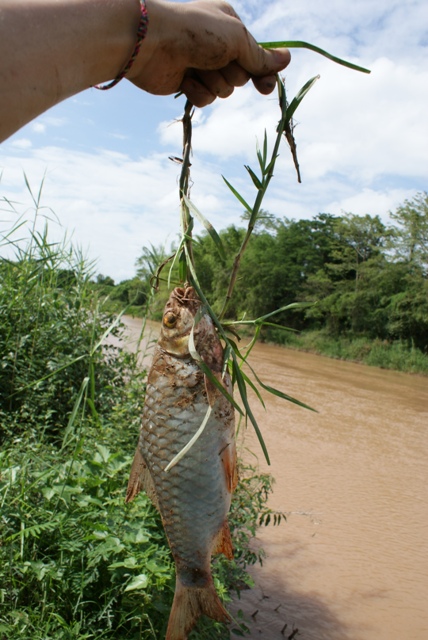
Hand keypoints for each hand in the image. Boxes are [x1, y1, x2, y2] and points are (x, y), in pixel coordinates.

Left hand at [128, 0, 290, 106]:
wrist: (150, 43)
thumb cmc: (196, 33)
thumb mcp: (236, 40)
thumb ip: (260, 55)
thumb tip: (287, 59)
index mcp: (229, 24)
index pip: (255, 54)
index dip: (262, 72)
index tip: (267, 87)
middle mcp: (215, 43)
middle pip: (240, 74)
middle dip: (231, 73)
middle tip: (216, 61)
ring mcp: (200, 63)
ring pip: (223, 89)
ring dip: (213, 82)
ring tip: (196, 67)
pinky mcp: (186, 82)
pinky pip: (205, 99)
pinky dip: (197, 91)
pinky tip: (184, 79)